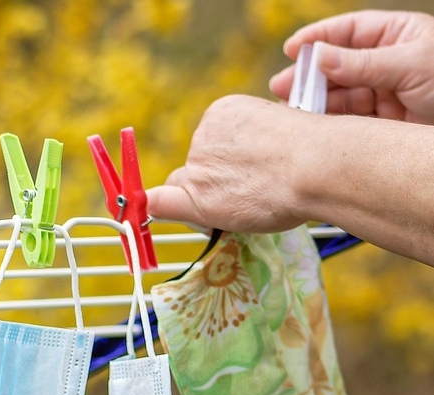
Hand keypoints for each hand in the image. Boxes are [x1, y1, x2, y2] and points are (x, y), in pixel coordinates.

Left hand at [146, 95, 312, 233]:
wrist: (317, 165)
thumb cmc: (315, 151)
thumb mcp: (283, 127)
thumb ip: (256, 143)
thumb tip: (252, 161)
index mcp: (225, 111)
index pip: (212, 144)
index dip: (227, 163)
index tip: (249, 171)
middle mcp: (204, 133)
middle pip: (197, 165)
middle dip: (215, 180)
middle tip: (254, 191)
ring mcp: (198, 163)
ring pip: (189, 187)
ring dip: (208, 199)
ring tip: (252, 200)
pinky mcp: (195, 192)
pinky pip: (161, 202)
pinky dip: (155, 207)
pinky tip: (148, 212)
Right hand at [269, 10, 433, 123]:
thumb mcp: (412, 64)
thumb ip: (363, 62)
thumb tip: (318, 57)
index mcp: (399, 36)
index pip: (350, 31)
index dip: (319, 38)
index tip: (292, 49)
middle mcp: (388, 63)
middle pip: (338, 65)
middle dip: (308, 76)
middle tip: (280, 87)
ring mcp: (385, 94)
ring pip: (340, 96)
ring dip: (314, 102)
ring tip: (291, 111)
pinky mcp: (383, 125)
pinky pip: (348, 121)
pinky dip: (328, 123)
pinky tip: (312, 126)